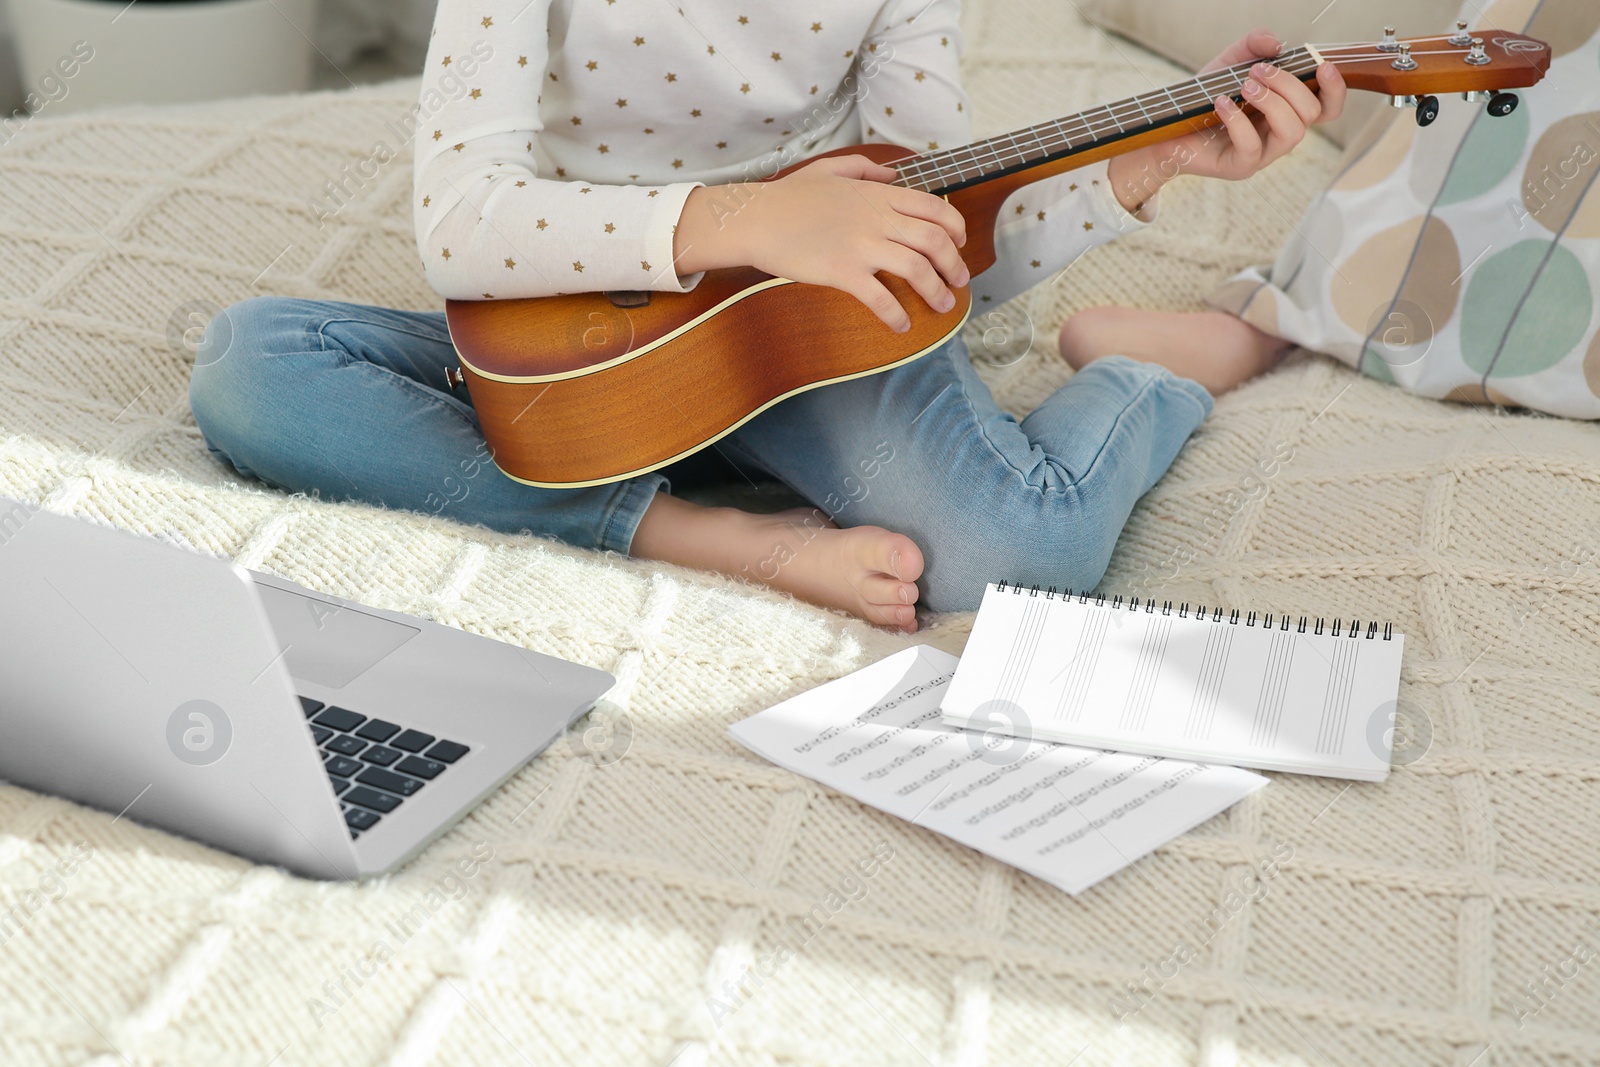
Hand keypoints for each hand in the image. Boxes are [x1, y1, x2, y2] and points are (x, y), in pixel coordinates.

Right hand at [672, 154, 968, 332]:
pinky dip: (896, 315)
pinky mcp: (841, 272)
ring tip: (942, 307)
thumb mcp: (830, 169)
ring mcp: (860, 246)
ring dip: (936, 292)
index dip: (956, 228)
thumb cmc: (787, 197)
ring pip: (917, 270)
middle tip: (959, 282)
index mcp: (877, 196)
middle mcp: (876, 219)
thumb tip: (892, 175)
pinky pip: (880, 298)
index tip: (961, 244)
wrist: (754, 218)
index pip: (933, 209)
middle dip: (955, 265)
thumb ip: (865, 169)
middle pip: (934, 241)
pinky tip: (901, 326)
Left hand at [1106, 29, 1347, 212]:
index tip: (1323, 65)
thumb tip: (1275, 43)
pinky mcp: (1239, 167)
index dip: (1335, 89)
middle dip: (1289, 85)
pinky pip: (1252, 146)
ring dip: (1272, 102)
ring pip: (1292, 132)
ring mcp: (1262, 155)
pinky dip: (1238, 119)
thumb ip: (1253, 46)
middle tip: (1257, 71)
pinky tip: (1221, 102)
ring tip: (1244, 85)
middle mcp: (1279, 134)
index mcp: (1287, 112)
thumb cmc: (1205, 99)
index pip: (1327, 107)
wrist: (1168, 129)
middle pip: (1311, 113)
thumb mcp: (1230, 63)